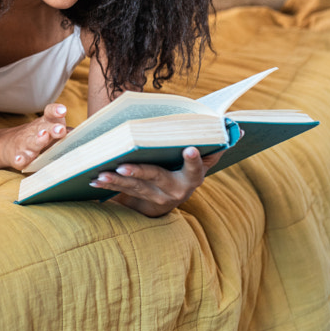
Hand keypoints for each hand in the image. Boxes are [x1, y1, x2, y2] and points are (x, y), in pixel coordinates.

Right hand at [0, 104, 69, 170]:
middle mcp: (36, 131)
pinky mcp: (18, 157)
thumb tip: (93, 133)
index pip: (50, 113)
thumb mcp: (52, 131)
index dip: (55, 111)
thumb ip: (69, 131)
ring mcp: (25, 144)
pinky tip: (20, 160)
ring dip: (37, 140)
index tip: (62, 111)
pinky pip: (18, 158)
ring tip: (43, 137)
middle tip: (60, 129)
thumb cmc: (39, 136)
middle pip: (43, 127)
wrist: (8, 144)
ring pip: (31, 142)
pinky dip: (19, 158)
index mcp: (46, 123)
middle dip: (52, 128)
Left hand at [91, 146, 225, 217]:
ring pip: (135, 187)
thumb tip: (236, 128)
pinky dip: (107, 186)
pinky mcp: (141, 202)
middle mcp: (177, 190)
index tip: (189, 149)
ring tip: (100, 174)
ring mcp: (158, 198)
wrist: (170, 201)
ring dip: (116, 181)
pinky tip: (93, 180)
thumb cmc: (183, 168)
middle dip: (139, 172)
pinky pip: (123, 193)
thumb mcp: (198, 162)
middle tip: (122, 166)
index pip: (196, 168)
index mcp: (193, 177)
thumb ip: (209, 147)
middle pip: (156, 178)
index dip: (194, 160)